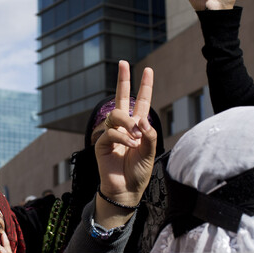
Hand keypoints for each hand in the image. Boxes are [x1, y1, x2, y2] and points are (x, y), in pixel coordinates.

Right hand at [94, 61, 156, 227]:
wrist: (127, 190)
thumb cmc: (140, 172)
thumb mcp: (151, 151)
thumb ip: (149, 133)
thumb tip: (140, 118)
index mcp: (138, 126)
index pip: (141, 101)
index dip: (144, 86)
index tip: (148, 70)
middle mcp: (124, 126)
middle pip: (121, 97)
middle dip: (123, 79)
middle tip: (123, 62)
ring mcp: (112, 133)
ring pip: (117, 115)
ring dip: (128, 124)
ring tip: (136, 140)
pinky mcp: (102, 143)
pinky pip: (111, 132)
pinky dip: (123, 137)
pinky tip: (130, 146)